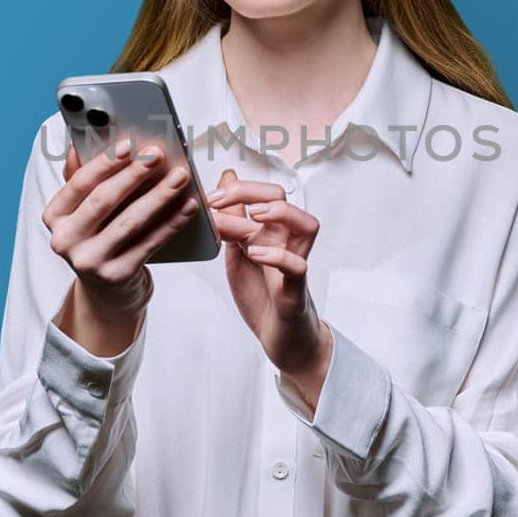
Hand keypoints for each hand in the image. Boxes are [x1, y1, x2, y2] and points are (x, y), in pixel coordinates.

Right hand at [43, 136, 198, 354]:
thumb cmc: (98, 237)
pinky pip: (149, 243)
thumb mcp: (84, 210)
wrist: (107, 290)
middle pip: (104, 200)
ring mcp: (89, 261)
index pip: (79, 183)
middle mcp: (65, 240)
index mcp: (54, 217)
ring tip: (180, 177)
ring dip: (159, 196)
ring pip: (129, 222)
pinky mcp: (115, 276)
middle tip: (159, 155)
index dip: (105, 162)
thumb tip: (79, 143)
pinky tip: (188, 206)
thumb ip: (82, 178)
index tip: (129, 144)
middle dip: (134, 175)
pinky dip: (171, 223)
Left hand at [207, 169, 331, 392]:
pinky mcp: (295, 289)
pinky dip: (277, 256)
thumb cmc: (263, 293)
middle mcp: (285, 241)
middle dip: (252, 192)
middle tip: (221, 202)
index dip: (237, 188)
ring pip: (307, 225)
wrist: (280, 337)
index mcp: (270, 230)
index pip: (263, 192)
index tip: (210, 198)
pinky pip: (297, 266)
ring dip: (281, 214)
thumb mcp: (239, 252)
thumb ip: (234, 220)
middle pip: (283, 198)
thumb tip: (225, 179)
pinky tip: (255, 254)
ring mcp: (293, 263)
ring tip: (255, 217)